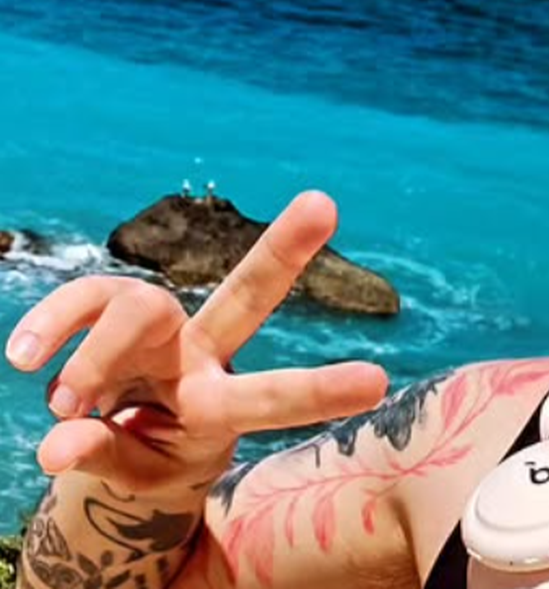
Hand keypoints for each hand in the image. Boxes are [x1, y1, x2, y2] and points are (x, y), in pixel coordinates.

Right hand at [4, 191, 388, 492]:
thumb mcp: (137, 477)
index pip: (273, 397)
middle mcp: (203, 352)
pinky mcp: (117, 309)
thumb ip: (103, 460)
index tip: (380, 382)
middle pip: (248, 293)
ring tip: (66, 405)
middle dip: (284, 251)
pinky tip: (26, 357)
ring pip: (137, 306)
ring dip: (92, 362)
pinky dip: (52, 325)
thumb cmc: (152, 459)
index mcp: (221, 405)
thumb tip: (59, 445)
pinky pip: (88, 297)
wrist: (124, 442)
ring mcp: (163, 327)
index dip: (321, 390)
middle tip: (325, 203)